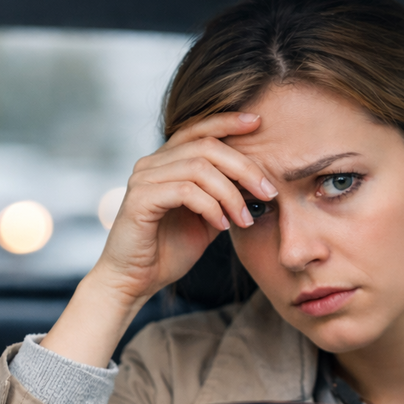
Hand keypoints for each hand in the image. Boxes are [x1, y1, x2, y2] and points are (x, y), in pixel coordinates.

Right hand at [89, 111, 278, 307]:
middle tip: (268, 192)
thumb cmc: (167, 251)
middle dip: (244, 167)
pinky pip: (185, 191)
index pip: (198, 129)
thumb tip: (257, 181)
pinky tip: (222, 226)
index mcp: (166, 162)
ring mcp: (144, 179)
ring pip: (199, 168)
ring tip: (244, 219)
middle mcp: (152, 163)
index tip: (258, 123)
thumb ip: (224, 196)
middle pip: (206, 146)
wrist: (134, 281)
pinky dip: (211, 207)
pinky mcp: (140, 199)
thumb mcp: (206, 219)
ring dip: (230, 194)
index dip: (228, 121)